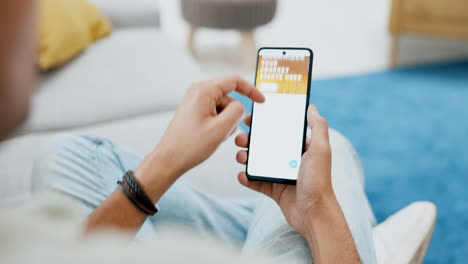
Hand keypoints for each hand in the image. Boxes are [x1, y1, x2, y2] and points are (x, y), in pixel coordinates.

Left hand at [153, 76, 264, 177]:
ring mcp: (195, 101)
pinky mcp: (194, 110)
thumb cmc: (190, 145)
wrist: (169, 159)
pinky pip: (215, 113)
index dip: (252, 90)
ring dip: (225, 122)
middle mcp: (198, 91)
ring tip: (214, 136)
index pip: (235, 81)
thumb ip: (237, 111)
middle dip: (233, 115)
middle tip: (224, 132)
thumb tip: (241, 105)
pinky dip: (218, 124)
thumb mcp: (221, 128)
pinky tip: (210, 137)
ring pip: (223, 107)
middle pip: (229, 97)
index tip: (262, 100)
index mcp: (204, 90)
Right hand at [235, 105, 333, 236]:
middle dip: (250, 140)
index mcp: (300, 148)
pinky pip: (256, 181)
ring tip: (240, 157)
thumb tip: (311, 107)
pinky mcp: (274, 190)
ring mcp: (281, 175)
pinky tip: (242, 175)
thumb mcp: (321, 150)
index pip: (280, 130)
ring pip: (258, 162)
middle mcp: (290, 160)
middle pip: (265, 145)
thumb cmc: (319, 181)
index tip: (250, 118)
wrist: (314, 214)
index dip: (265, 123)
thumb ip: (318, 127)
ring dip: (246, 157)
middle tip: (239, 138)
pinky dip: (247, 178)